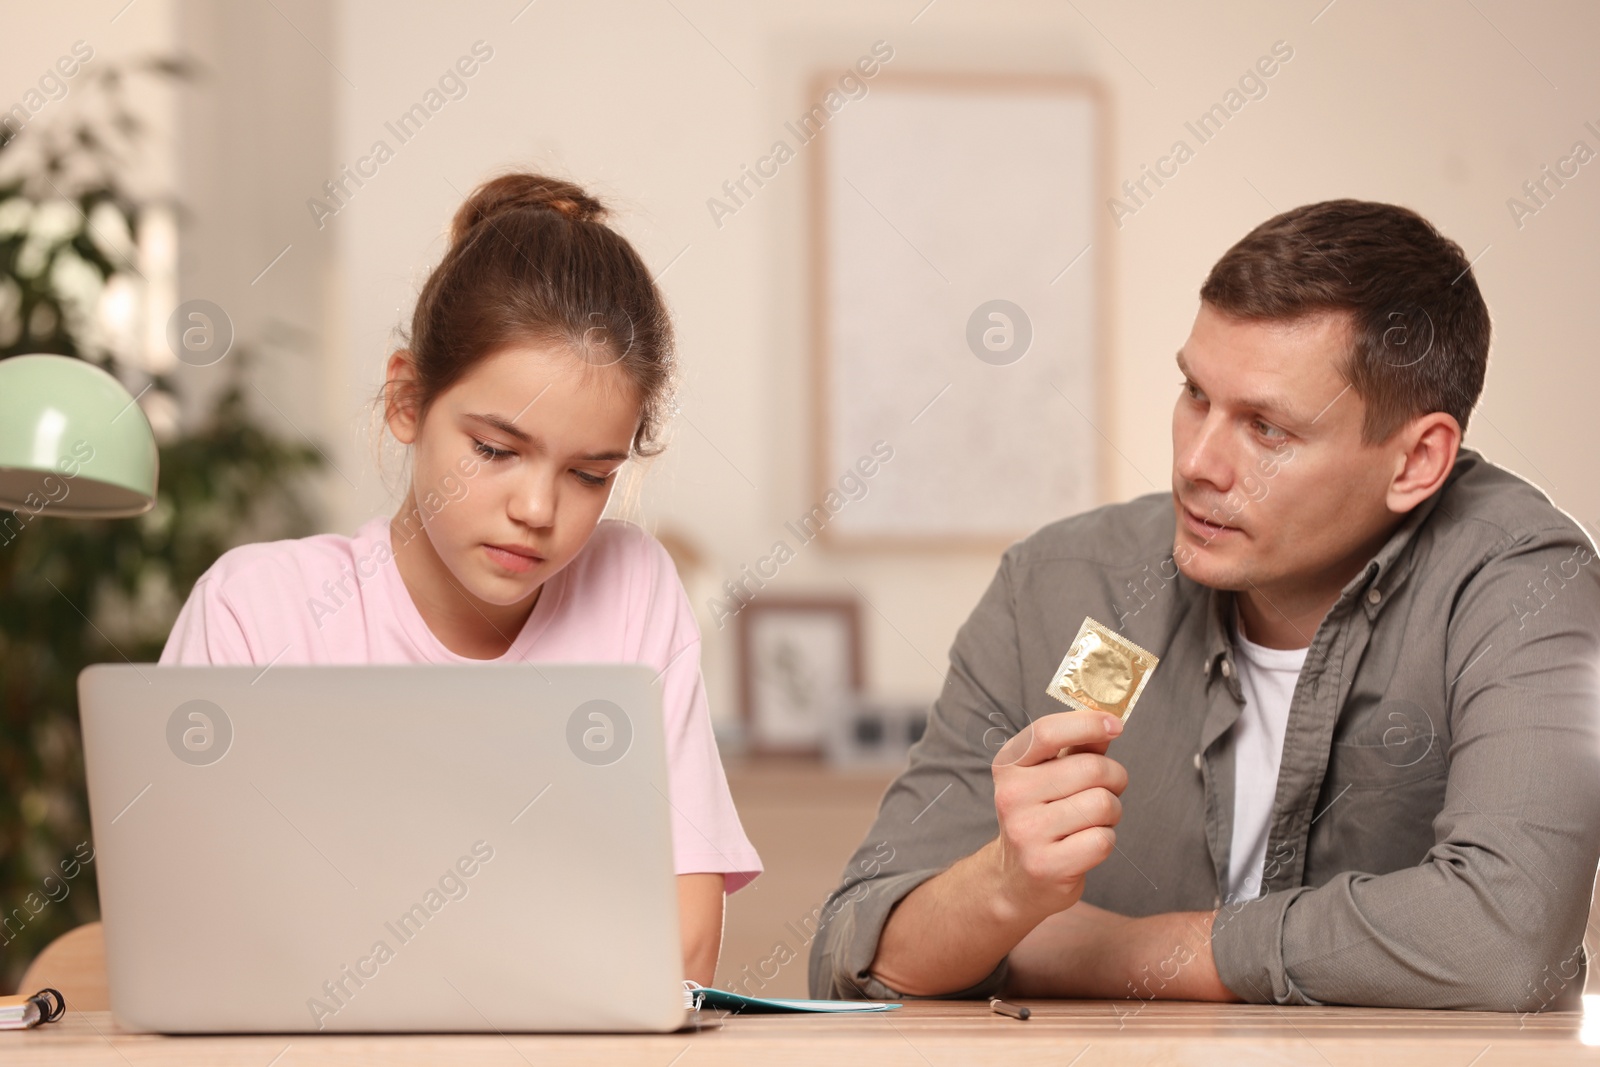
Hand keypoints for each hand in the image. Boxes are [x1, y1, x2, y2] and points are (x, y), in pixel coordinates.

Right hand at [984, 709, 1127, 925]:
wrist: (1017, 879)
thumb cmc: (1041, 818)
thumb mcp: (1048, 776)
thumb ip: (1078, 747)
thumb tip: (1108, 721)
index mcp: (1009, 766)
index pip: (1047, 732)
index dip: (1087, 723)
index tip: (1115, 724)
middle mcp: (1011, 796)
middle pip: (1091, 769)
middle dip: (1114, 777)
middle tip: (1107, 790)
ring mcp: (1026, 832)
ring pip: (1102, 804)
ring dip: (1112, 812)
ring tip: (1093, 819)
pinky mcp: (1046, 865)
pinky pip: (1103, 839)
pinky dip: (1106, 839)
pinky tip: (1086, 843)